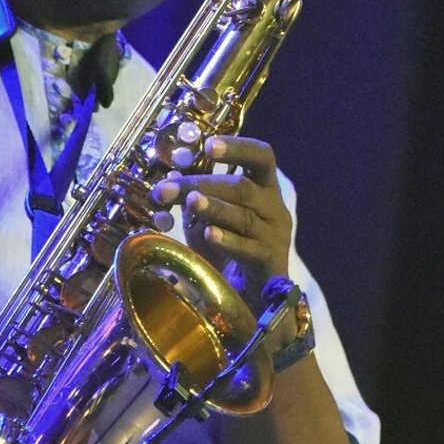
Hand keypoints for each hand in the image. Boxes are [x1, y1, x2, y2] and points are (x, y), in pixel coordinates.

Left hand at [151, 134, 292, 307]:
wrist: (247, 297)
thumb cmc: (226, 248)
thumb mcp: (207, 217)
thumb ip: (194, 195)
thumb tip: (170, 175)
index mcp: (263, 189)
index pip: (261, 157)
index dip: (238, 148)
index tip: (208, 147)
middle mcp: (274, 209)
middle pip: (243, 188)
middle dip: (203, 184)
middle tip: (168, 188)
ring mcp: (275, 237)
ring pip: (245, 217)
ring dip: (215, 208)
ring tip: (191, 203)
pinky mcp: (271, 264)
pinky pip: (250, 249)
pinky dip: (228, 241)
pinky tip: (209, 234)